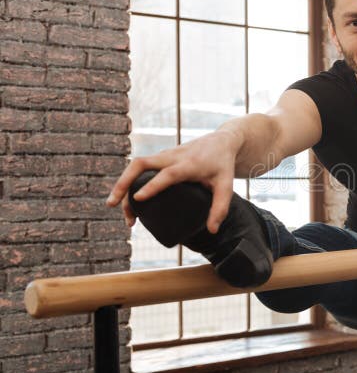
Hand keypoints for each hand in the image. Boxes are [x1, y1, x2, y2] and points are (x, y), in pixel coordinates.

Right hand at [105, 129, 242, 233]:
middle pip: (140, 164)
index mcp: (189, 164)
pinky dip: (131, 181)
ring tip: (120, 210)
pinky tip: (128, 200)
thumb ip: (220, 208)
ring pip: (136, 165)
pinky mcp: (161, 157)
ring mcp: (164, 155)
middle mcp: (172, 157)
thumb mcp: (227, 186)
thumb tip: (212, 231)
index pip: (168, 174)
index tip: (138, 198)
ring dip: (123, 184)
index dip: (152, 185)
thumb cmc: (223, 165)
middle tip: (112, 204)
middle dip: (123, 183)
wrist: (222, 141)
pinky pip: (141, 167)